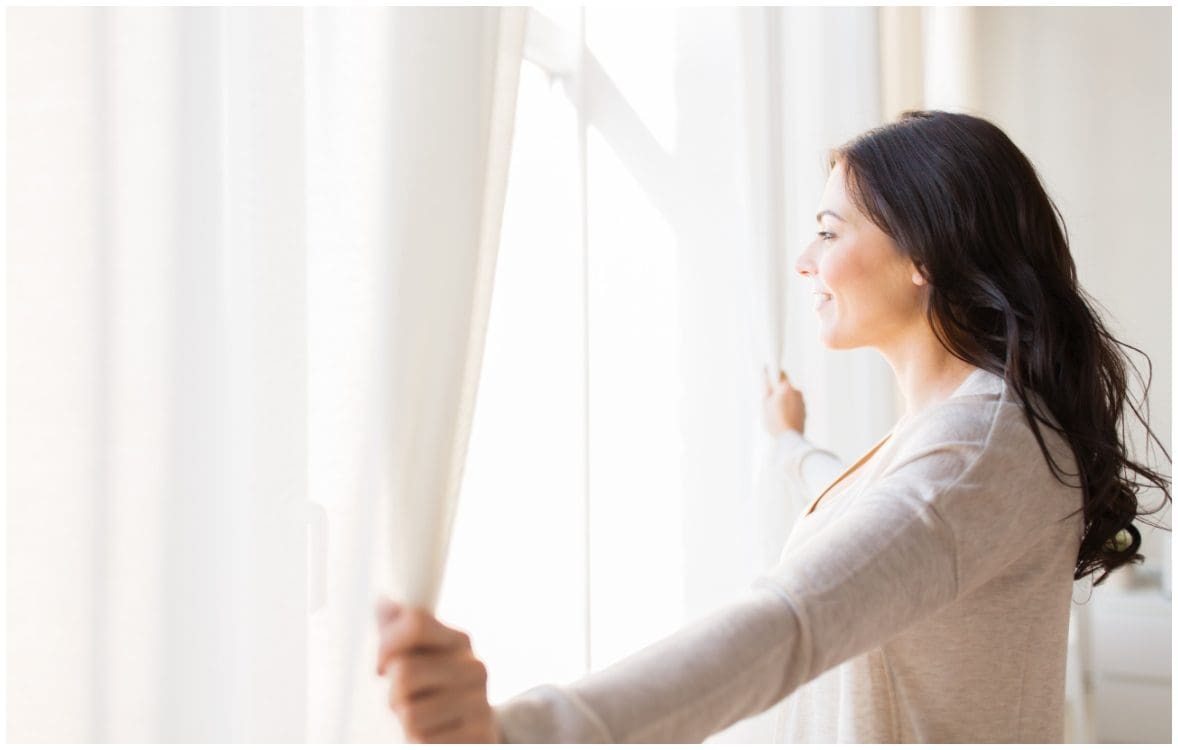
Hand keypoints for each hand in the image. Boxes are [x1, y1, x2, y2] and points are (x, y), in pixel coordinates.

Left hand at [375, 596, 498, 742]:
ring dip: (405, 722)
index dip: (387, 645)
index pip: (415, 623)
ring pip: (410, 712)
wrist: (474, 734)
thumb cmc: (436, 693)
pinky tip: (433, 737)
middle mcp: (475, 668)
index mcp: (460, 641)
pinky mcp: (479, 736)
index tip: (382, 666)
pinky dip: (419, 742)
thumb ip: (399, 630)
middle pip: (405, 671)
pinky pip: (423, 739)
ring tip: (420, 721)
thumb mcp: (421, 659)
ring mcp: (481, 704)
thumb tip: (383, 601)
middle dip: (393, 694)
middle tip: (404, 702)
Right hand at [762, 367, 805, 436]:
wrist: (789, 438)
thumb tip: (765, 374)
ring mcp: (802, 402)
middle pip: (785, 386)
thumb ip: (766, 387)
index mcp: (786, 388)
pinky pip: (794, 406)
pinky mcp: (804, 411)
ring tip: (776, 413)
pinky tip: (782, 418)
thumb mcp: (765, 403)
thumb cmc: (776, 421)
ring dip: (783, 401)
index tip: (768, 375)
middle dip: (777, 391)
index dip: (773, 374)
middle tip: (769, 402)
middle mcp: (797, 392)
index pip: (781, 373)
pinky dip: (789, 409)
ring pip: (790, 397)